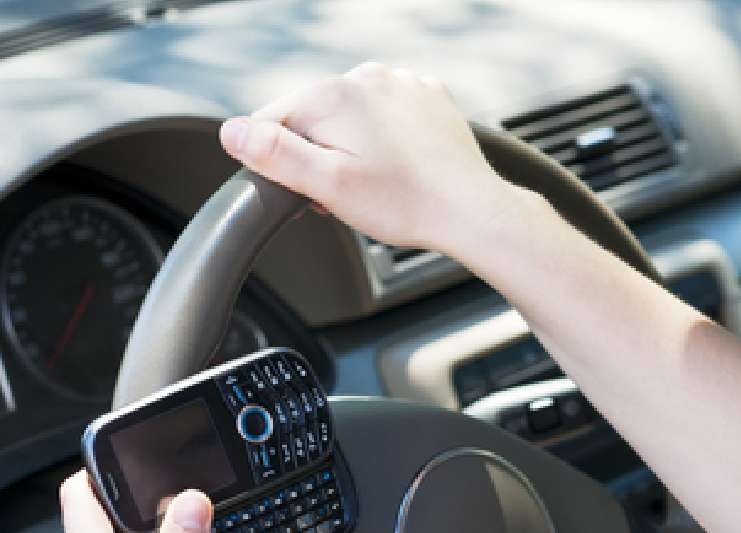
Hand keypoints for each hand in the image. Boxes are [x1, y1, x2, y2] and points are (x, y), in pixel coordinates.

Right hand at [218, 63, 531, 252]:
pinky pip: (388, 116)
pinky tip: (400, 169)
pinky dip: (386, 140)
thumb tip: (232, 132)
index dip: (279, 163)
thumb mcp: (327, 186)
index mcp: (332, 94)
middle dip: (319, 157)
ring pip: (351, 117)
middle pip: (312, 118)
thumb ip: (274, 155)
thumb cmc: (405, 203)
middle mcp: (366, 77)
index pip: (271, 121)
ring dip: (352, 148)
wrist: (472, 210)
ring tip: (378, 184)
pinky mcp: (428, 98)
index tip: (305, 192)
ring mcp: (401, 84)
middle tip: (347, 195)